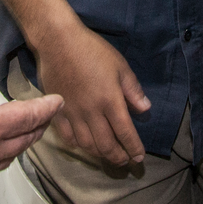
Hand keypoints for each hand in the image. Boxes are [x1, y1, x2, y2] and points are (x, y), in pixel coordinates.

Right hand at [35, 21, 151, 166]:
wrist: (58, 42)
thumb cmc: (92, 50)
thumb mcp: (120, 66)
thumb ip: (133, 90)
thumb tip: (145, 109)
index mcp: (110, 100)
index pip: (125, 133)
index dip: (134, 148)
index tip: (139, 158)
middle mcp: (92, 112)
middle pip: (106, 145)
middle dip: (118, 157)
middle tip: (125, 161)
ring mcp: (72, 114)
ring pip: (87, 145)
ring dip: (99, 154)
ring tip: (107, 155)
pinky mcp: (57, 111)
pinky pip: (67, 137)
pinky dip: (77, 146)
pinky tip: (84, 145)